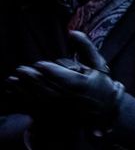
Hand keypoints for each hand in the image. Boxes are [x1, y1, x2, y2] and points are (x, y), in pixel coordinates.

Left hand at [5, 31, 123, 125]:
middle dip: (30, 78)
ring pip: (38, 98)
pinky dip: (25, 102)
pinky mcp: (57, 117)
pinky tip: (17, 95)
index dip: (44, 68)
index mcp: (79, 83)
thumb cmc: (102, 85)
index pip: (57, 75)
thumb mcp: (98, 65)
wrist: (107, 111)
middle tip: (20, 70)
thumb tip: (72, 32)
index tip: (38, 64)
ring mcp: (62, 109)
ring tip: (13, 80)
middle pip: (44, 86)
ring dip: (24, 89)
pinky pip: (37, 109)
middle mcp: (69, 97)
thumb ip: (86, 48)